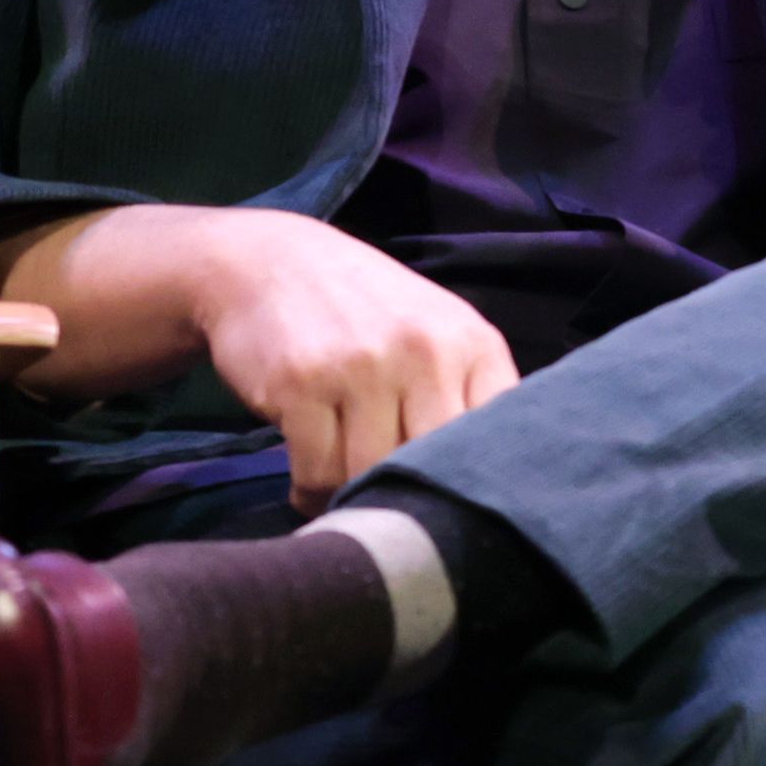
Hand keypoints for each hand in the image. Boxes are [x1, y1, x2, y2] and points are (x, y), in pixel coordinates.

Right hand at [0, 204, 518, 510]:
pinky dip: (309, 489)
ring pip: (369, 474)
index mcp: (472, 342)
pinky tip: (306, 479)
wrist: (268, 263)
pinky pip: (317, 471)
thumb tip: (489, 485)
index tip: (452, 501)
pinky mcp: (302, 382)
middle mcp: (426, 350)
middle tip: (383, 498)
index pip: (498, 435)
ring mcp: (363, 364)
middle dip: (404, 493)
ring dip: (349, 494)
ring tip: (338, 484)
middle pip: (432, 466)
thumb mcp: (434, 332)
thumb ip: (467, 394)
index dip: (475, 480)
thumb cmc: (362, 312)